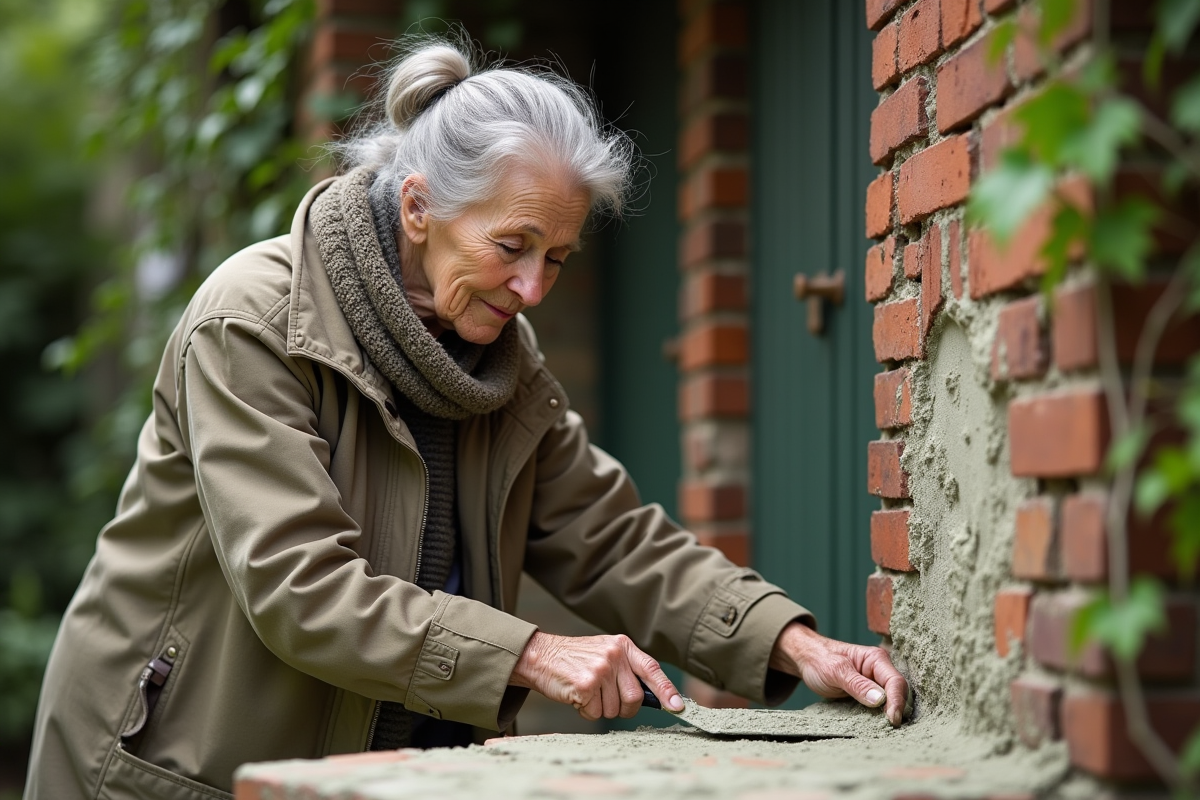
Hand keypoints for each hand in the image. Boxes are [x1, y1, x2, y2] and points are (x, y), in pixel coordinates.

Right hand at [509, 632, 684, 719]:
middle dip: (623, 708)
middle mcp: (615, 656)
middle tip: (605, 699)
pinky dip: (585, 711)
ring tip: (586, 691)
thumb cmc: (575, 659)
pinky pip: (594, 713)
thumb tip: (655, 697)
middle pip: (635, 698)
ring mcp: (600, 670)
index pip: (652, 670)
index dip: (667, 691)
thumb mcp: (605, 653)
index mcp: (623, 646)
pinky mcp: (585, 685)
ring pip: (614, 709)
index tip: (677, 707)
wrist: (540, 656)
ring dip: (600, 708)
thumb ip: (627, 669)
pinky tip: (576, 695)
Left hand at [769, 622, 910, 726]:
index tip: (892, 720)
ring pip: (891, 702)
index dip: (896, 702)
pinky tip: (878, 728)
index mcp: (876, 659)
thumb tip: (881, 701)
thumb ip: (857, 684)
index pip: (895, 682)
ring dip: (890, 716)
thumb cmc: (819, 659)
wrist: (806, 659)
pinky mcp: (868, 695)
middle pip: (898, 693)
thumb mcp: (835, 671)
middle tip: (892, 730)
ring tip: (888, 733)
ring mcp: (875, 683)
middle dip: (897, 710)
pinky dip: (880, 717)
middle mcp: (880, 670)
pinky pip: (880, 707)